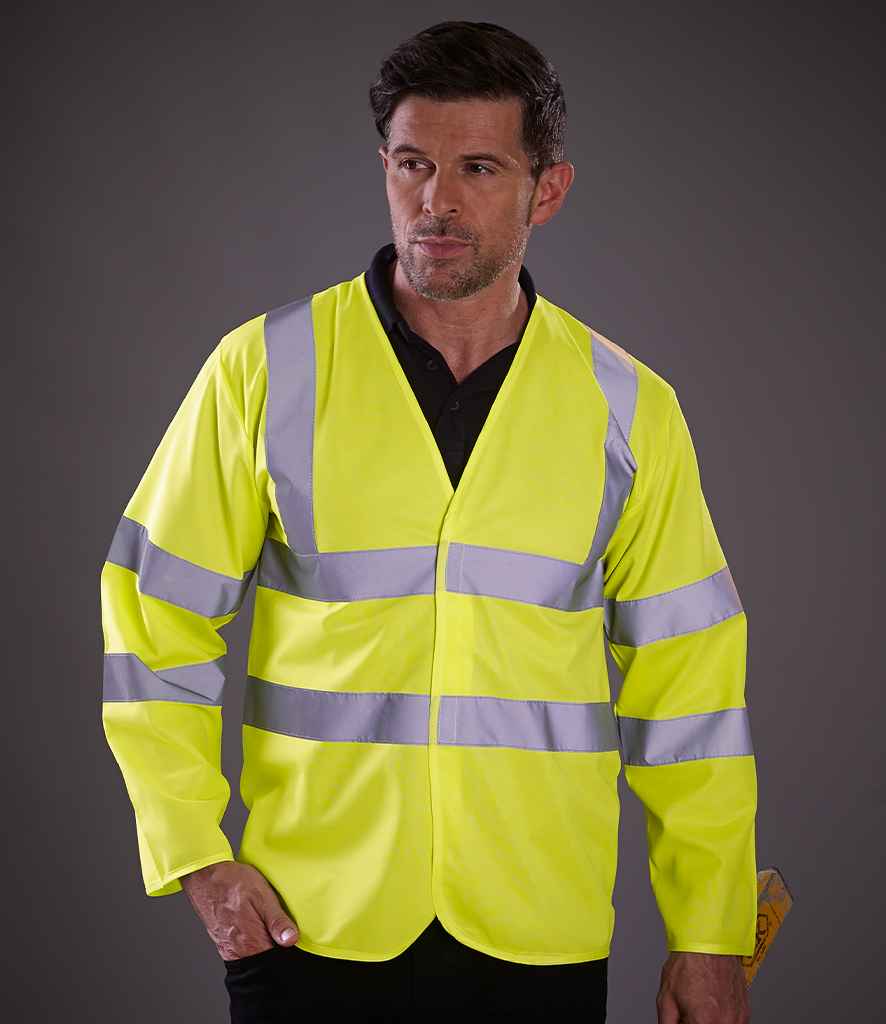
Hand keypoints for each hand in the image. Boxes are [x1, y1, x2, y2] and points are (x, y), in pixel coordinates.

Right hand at [180, 860, 300, 960]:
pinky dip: (252, 940)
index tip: (293, 939)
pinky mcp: (223, 943)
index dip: (288, 951)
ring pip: (254, 955)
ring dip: (264, 943)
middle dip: (276, 948)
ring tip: (266, 923)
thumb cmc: (232, 883)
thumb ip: (277, 920)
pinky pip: (242, 950)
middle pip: (265, 960)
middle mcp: (238, 952)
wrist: (204, 877)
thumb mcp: (262, 895)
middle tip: (280, 927)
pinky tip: (255, 924)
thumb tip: (291, 939)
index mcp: (252, 943)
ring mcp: (229, 949)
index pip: (276, 961)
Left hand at [656, 951, 749, 1022]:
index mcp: (705, 1023)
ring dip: (708, 1022)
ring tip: (699, 1004)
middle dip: (694, 1022)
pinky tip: (710, 1002)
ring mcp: (738, 1018)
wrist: (710, 940)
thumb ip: (667, 1023)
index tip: (681, 1018)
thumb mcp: (666, 996)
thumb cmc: (690, 962)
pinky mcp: (745, 1011)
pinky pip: (731, 1022)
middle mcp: (725, 1023)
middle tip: (688, 1011)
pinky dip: (720, 1018)